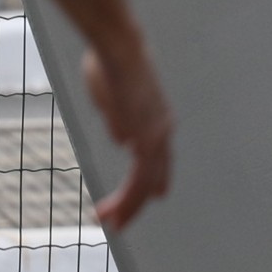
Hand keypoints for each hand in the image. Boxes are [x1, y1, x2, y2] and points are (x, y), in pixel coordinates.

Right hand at [82, 37, 172, 229]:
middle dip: (133, 203)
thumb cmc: (111, 65)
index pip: (154, 162)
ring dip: (127, 207)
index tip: (131, 202)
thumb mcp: (113, 98)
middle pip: (151, 178)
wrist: (118, 48)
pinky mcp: (145, 139)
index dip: (144, 184)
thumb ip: (118, 119)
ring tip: (109, 222)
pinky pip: (138, 179)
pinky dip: (127, 199)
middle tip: (116, 224)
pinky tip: (113, 211)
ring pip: (144, 184)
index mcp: (157, 120)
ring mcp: (156, 136)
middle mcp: (162, 132)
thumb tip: (122, 142)